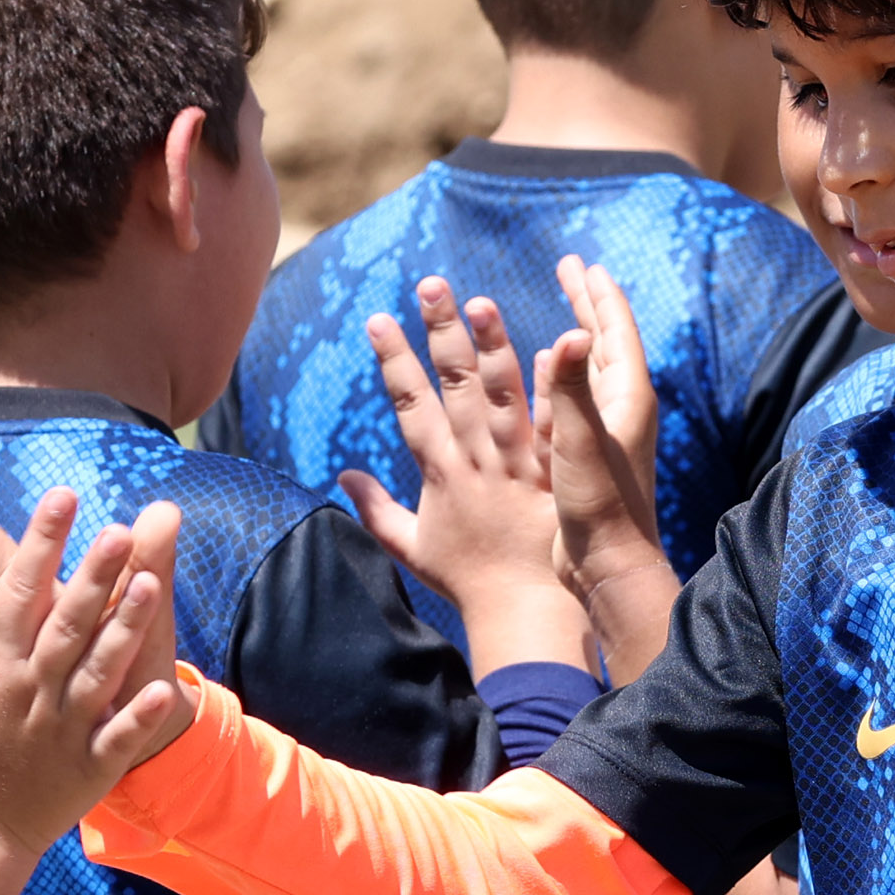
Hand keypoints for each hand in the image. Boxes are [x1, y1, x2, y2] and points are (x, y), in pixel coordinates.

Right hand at [0, 459, 189, 845]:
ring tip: (154, 585)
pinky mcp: (90, 767)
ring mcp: (64, 730)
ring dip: (124, 631)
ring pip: (99, 673)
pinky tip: (169, 691)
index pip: (18, 593)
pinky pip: (119, 739)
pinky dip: (140, 717)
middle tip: (120, 530)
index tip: (61, 497)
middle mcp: (31, 690)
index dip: (40, 544)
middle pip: (65, 626)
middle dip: (92, 579)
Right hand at [348, 278, 566, 616]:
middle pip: (455, 383)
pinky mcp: (552, 473)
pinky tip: (550, 346)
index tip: (376, 318)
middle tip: (431, 283)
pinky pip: (550, 423)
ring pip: (501, 393)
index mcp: (440, 471)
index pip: (410, 404)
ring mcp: (516, 464)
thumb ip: (375, 509)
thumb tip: (341, 476)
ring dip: (491, 344)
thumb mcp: (412, 547)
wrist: (524, 610)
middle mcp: (475, 460)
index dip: (392, 360)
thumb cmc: (469, 580)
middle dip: (440, 330)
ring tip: (480, 301)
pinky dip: (550, 386)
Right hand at [539, 254, 669, 622]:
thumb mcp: (579, 441)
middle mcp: (625, 411)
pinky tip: (552, 373)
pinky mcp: (596, 455)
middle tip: (571, 268)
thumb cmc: (599, 506)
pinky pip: (582, 399)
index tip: (584, 264)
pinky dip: (567, 376)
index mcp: (628, 399)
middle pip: (607, 342)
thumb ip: (571, 388)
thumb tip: (569, 335)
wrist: (609, 566)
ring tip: (566, 314)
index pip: (616, 331)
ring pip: (596, 370)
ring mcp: (612, 433)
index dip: (598, 295)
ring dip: (580, 337)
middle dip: (589, 304)